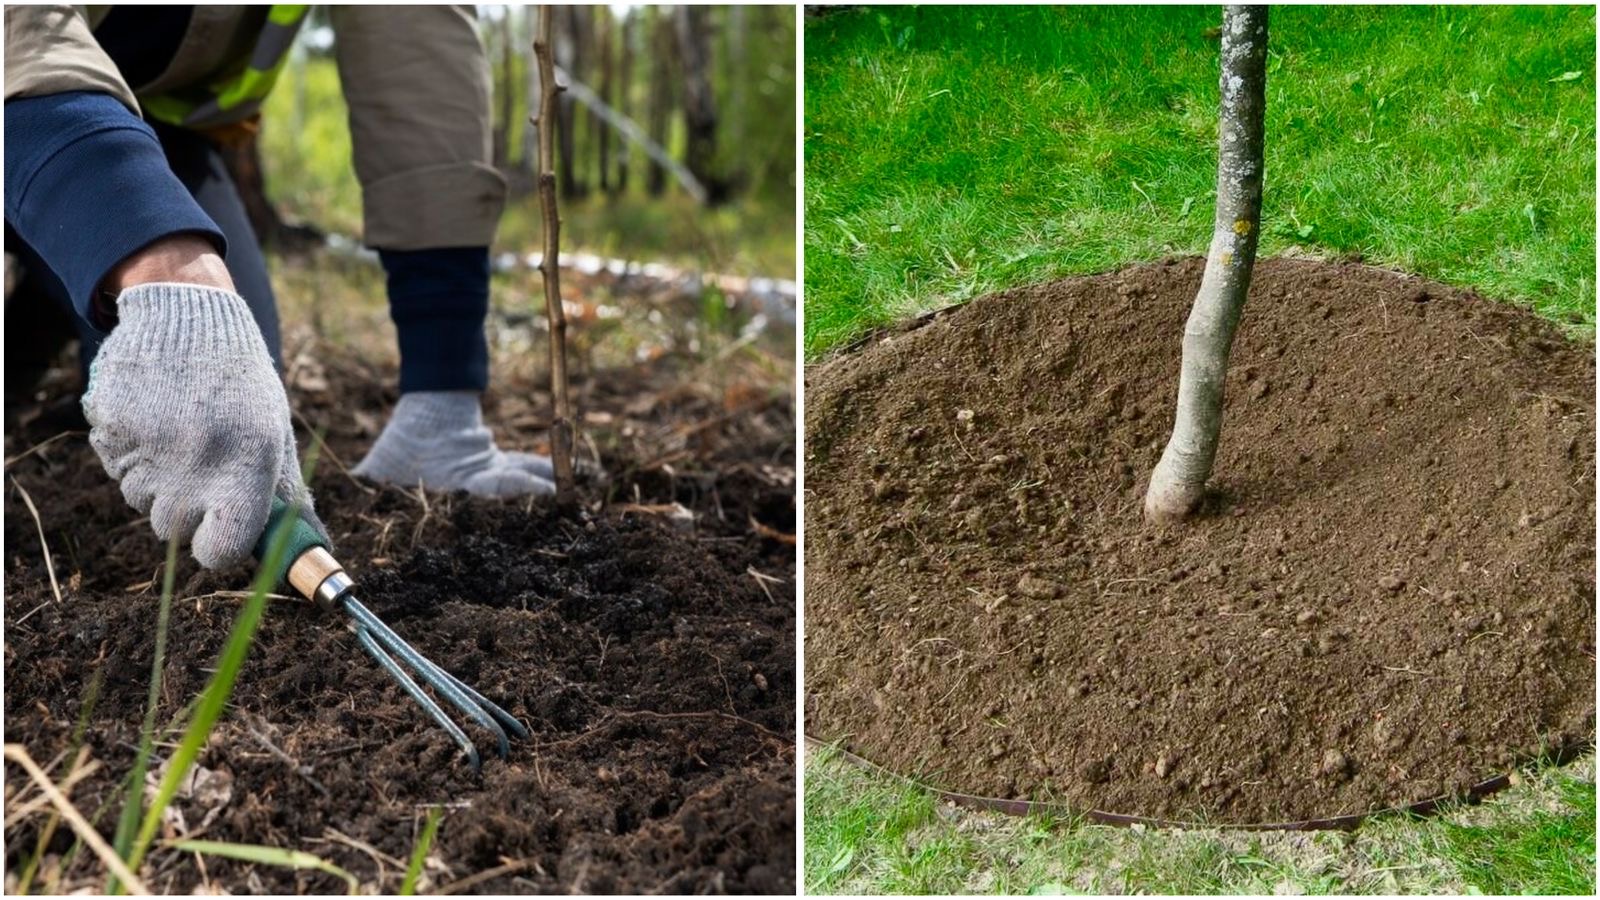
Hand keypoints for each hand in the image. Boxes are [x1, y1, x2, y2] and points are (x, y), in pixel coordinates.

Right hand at [82, 280, 323, 567]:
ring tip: (176, 431)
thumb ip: (281, 493)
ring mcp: (146, 443)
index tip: (218, 535)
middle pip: (171, 529)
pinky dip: (128, 450)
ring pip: (138, 500)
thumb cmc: (241, 384)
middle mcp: (195, 458)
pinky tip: (149, 416)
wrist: (187, 314)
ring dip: (154, 479)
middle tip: (198, 464)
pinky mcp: (109, 424)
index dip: (217, 549)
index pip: (220, 550)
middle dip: (184, 508)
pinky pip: (112, 464)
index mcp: (247, 463)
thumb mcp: (273, 431)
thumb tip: (306, 546)